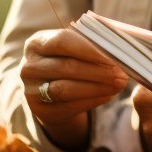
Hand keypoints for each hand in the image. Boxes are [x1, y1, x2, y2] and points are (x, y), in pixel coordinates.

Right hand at [20, 28, 127, 149]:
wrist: (50, 89)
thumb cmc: (69, 59)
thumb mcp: (74, 47)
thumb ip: (92, 42)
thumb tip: (122, 42)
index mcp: (36, 43)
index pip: (62, 41)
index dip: (89, 47)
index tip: (114, 53)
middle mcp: (29, 66)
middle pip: (66, 67)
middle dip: (98, 70)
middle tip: (122, 73)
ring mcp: (31, 90)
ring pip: (66, 89)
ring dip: (96, 87)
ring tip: (119, 85)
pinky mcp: (41, 111)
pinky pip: (69, 106)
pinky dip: (92, 100)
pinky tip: (108, 95)